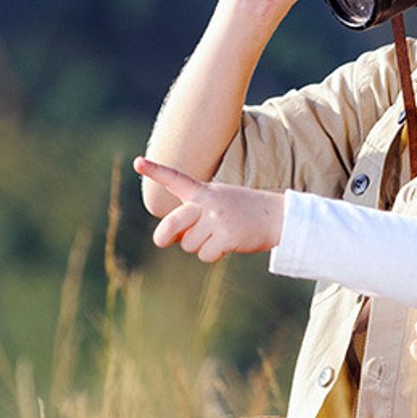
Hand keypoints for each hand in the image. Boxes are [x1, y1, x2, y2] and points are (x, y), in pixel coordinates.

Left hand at [133, 157, 284, 262]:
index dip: (155, 171)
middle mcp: (208, 202)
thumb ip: (193, 215)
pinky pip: (205, 255)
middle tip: (163, 240)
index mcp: (204, 191)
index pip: (176, 179)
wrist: (279, 216)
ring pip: (189, 245)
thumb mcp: (218, 203)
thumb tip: (169, 239)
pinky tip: (228, 244)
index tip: (137, 162)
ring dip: (200, 246)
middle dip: (164, 235)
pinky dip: (213, 255)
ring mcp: (217, 219)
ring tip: (220, 235)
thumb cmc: (244, 212)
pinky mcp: (227, 236)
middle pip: (172, 223)